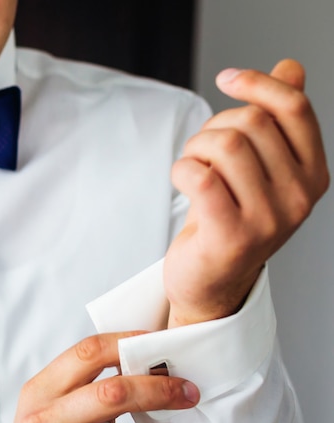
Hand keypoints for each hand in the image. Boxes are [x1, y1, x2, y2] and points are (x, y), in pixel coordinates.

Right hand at [6, 333, 199, 422]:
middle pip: (115, 391)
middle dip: (159, 389)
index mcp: (38, 392)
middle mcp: (43, 421)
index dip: (129, 343)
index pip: (88, 352)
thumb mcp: (47, 411)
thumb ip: (82, 388)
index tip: (158, 346)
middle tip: (186, 391)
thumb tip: (143, 366)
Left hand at [166, 59, 329, 326]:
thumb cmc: (229, 220)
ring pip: (226, 144)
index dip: (256, 83)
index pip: (293, 108)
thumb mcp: (260, 169)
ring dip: (195, 148)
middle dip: (213, 127)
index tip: (226, 78)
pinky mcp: (232, 236)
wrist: (210, 281)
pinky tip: (181, 179)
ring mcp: (268, 220)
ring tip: (191, 168)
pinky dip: (181, 169)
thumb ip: (278, 121)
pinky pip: (201, 176)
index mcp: (313, 175)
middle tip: (200, 153)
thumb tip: (291, 67)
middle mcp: (299, 198)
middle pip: (251, 123)